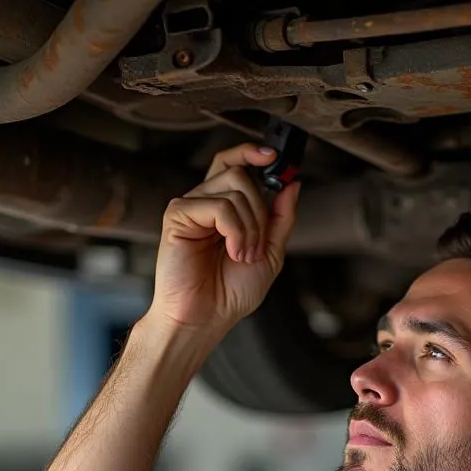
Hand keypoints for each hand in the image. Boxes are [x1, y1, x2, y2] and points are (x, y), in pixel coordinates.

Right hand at [145, 143, 300, 337]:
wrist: (207, 317)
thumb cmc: (231, 292)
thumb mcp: (270, 251)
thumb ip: (281, 217)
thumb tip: (292, 183)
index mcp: (222, 208)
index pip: (233, 163)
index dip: (251, 153)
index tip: (274, 157)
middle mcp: (204, 202)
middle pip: (240, 173)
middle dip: (260, 211)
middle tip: (256, 246)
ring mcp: (190, 207)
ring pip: (235, 189)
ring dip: (251, 227)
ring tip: (242, 255)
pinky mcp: (178, 216)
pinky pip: (220, 206)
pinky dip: (235, 231)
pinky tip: (231, 252)